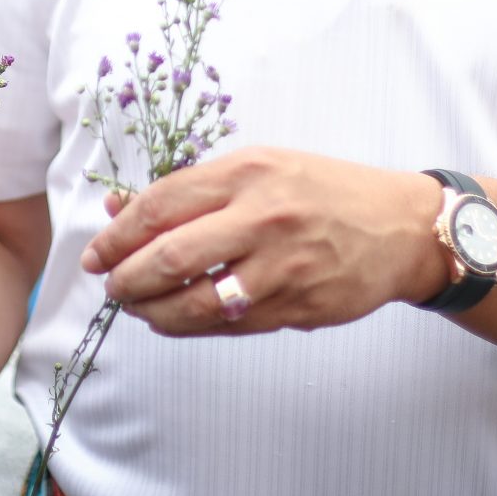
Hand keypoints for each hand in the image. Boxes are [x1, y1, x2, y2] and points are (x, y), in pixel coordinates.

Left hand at [82, 148, 447, 336]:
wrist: (401, 227)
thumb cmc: (320, 190)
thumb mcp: (259, 168)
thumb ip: (192, 190)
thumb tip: (120, 210)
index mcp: (248, 172)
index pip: (163, 205)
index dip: (119, 234)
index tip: (95, 253)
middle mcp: (264, 218)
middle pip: (171, 257)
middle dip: (127, 279)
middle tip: (110, 286)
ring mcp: (283, 268)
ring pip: (198, 303)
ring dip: (153, 312)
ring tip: (137, 308)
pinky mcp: (299, 307)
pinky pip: (230, 326)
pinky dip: (192, 327)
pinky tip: (174, 321)